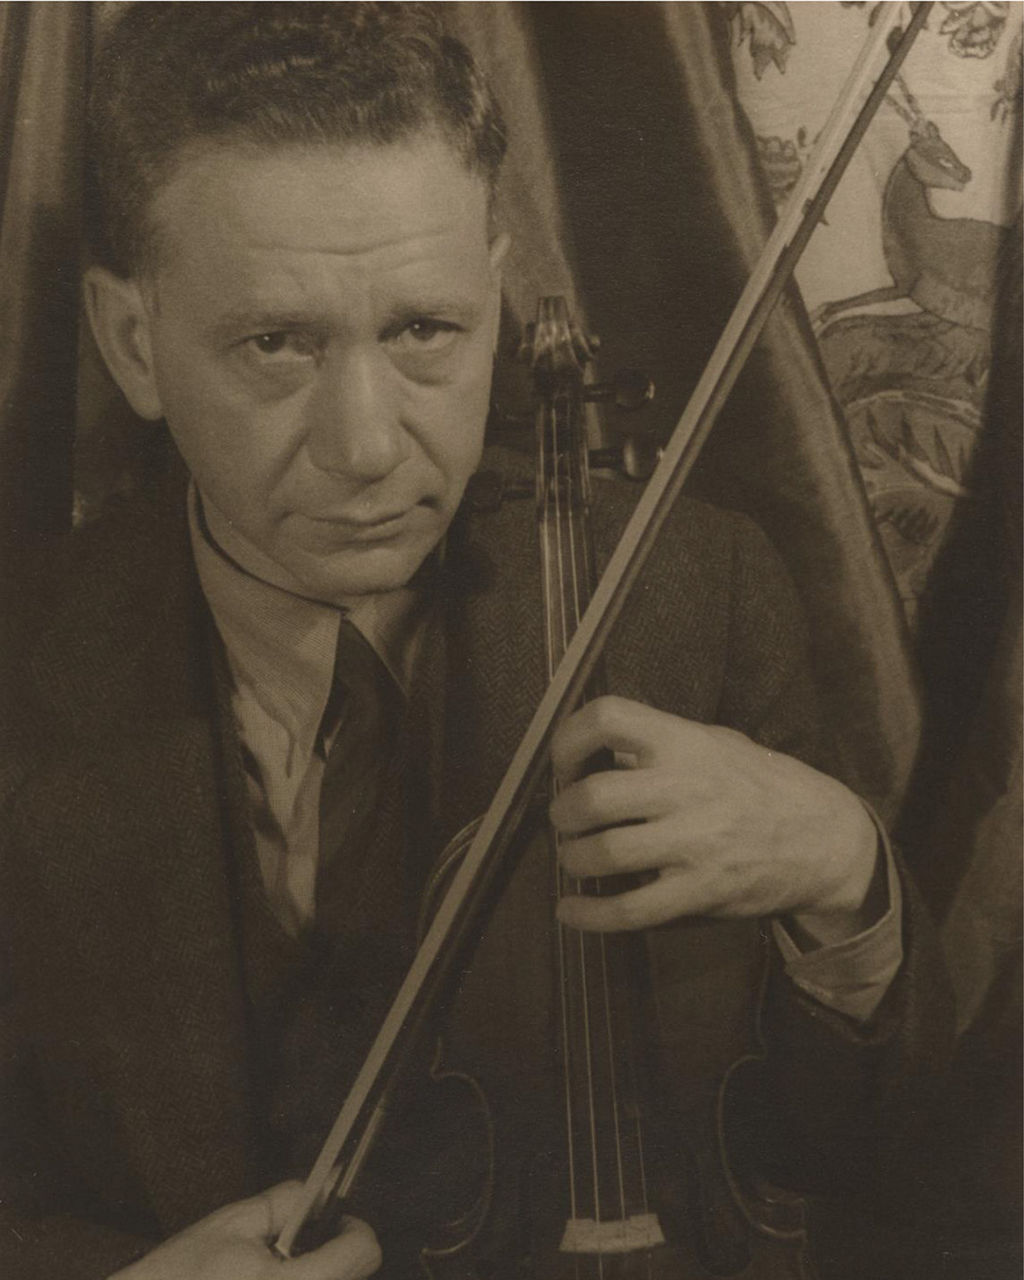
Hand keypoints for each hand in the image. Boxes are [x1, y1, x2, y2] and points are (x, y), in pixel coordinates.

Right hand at [110, 1181, 380, 1279]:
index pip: (363, 1252)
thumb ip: (286, 1201)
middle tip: (290, 1248)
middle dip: (327, 1254)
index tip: (335, 1221)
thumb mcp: (232, 1224)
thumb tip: (325, 1184)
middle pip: (350, 1275)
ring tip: (267, 1272)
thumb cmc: (177, 1277)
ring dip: (314, 1273)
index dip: (351, 1227)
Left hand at [549, 696, 880, 943]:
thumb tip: (593, 752)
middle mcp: (687, 788)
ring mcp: (694, 843)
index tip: (566, 763)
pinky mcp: (700, 892)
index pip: (609, 718)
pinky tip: (569, 910)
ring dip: (573, 859)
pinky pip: (629, 910)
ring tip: (576, 857)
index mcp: (686, 742)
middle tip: (567, 819)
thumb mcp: (715, 744)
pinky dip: (587, 914)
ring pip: (603, 855)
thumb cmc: (760, 784)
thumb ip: (659, 745)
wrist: (824, 838)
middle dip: (563, 813)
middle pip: (593, 797)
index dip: (570, 739)